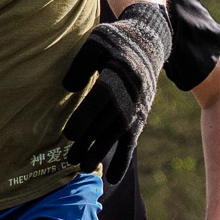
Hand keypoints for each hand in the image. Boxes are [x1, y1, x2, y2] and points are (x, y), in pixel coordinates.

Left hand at [61, 2, 172, 184]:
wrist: (150, 42)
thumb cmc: (116, 40)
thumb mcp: (96, 41)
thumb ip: (80, 64)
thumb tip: (68, 88)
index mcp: (119, 74)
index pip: (100, 100)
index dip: (85, 118)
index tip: (68, 134)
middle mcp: (130, 95)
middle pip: (106, 123)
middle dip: (88, 143)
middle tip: (69, 160)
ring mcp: (137, 109)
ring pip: (116, 136)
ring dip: (100, 153)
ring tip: (82, 168)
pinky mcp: (140, 117)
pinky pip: (131, 142)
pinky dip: (122, 160)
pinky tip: (111, 178)